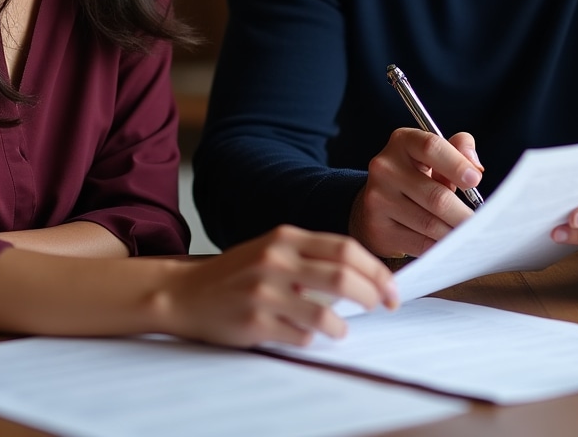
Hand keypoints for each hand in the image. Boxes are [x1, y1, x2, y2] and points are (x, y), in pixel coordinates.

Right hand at [159, 225, 398, 347]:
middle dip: (372, 294)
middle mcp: (276, 260)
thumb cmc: (237, 274)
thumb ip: (310, 257)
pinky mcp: (254, 322)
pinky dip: (312, 339)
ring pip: (325, 312)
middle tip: (384, 306)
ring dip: (342, 325)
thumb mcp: (272, 251)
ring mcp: (264, 291)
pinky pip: (300, 336)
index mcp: (285, 238)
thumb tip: (363, 276)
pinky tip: (306, 335)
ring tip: (341, 328)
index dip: (375, 268)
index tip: (392, 287)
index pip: (344, 248)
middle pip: (342, 276)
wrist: (185, 293)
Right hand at [349, 128, 483, 258]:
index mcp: (402, 142)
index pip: (431, 147)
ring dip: (455, 233)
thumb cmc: (417, 176)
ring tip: (470, 236)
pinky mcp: (378, 228)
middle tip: (484, 224)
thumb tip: (475, 168)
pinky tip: (450, 245)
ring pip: (430, 224)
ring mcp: (378, 199)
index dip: (457, 164)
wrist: (378, 204)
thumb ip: (459, 149)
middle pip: (436, 196)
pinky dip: (441, 247)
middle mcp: (385, 168)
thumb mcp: (435, 156)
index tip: (475, 180)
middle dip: (464, 214)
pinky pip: (420, 244)